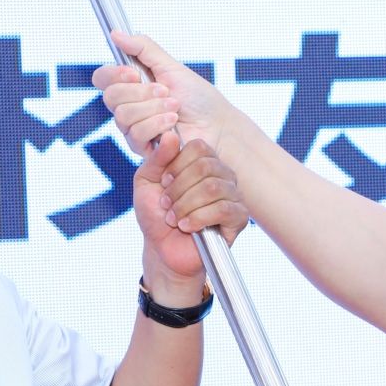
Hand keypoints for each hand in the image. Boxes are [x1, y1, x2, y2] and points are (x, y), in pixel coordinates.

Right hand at [95, 31, 245, 163]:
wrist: (217, 125)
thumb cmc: (198, 98)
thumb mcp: (171, 67)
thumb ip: (143, 49)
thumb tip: (116, 34)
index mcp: (132, 85)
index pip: (102, 78)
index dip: (113, 74)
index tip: (135, 73)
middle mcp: (129, 106)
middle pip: (110, 97)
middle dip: (142, 92)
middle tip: (165, 91)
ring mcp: (134, 129)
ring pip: (123, 117)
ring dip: (154, 108)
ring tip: (175, 108)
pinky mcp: (142, 149)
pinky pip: (136, 135)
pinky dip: (158, 125)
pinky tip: (174, 126)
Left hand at [134, 135, 246, 283]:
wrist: (163, 250)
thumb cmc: (156, 215)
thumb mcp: (145, 183)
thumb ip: (156, 159)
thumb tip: (170, 135)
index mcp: (201, 162)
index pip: (198, 147)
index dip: (177, 165)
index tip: (164, 184)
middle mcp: (221, 175)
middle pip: (205, 167)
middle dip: (178, 189)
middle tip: (167, 206)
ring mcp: (232, 195)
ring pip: (212, 188)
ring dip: (186, 206)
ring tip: (175, 219)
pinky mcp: (239, 218)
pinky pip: (223, 209)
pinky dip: (199, 218)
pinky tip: (188, 227)